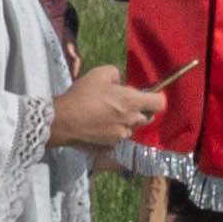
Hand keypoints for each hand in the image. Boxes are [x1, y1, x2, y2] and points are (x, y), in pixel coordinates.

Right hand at [56, 64, 171, 152]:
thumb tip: (120, 83)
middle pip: (146, 117)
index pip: (160, 103)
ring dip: (123, 123)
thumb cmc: (82, 95)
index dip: (156, 98)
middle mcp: (130, 122)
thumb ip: (116, 75)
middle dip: (138, 110)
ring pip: (129, 129)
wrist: (62, 121)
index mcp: (131, 103)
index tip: (148, 95)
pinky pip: (116, 139)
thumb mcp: (99, 73)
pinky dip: (111, 133)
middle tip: (120, 104)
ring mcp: (120, 137)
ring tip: (104, 116)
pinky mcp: (109, 147)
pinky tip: (96, 127)